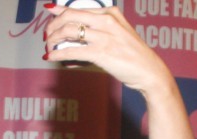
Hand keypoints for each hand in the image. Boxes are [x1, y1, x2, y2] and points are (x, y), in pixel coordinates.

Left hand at [44, 5, 173, 95]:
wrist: (149, 71)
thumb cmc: (134, 55)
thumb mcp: (120, 33)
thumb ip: (101, 30)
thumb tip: (77, 37)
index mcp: (110, 13)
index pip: (79, 8)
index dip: (60, 11)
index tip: (50, 14)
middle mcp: (107, 21)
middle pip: (70, 16)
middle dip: (53, 25)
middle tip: (47, 35)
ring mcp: (104, 36)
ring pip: (69, 31)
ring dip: (53, 39)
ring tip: (48, 46)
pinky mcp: (102, 53)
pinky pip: (73, 51)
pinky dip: (58, 53)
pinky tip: (51, 57)